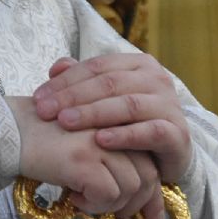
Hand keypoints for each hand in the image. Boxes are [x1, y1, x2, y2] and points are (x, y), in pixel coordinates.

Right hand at [4, 96, 155, 215]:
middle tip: (118, 215)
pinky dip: (93, 204)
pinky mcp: (84, 158)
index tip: (150, 217)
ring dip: (111, 204)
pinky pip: (108, 194)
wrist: (9, 130)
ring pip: (131, 187)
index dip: (153, 193)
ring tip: (86, 199)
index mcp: (117, 122)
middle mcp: (114, 128)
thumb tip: (134, 193)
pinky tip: (73, 196)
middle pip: (147, 176)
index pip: (150, 160)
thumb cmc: (42, 137)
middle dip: (137, 204)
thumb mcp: (84, 141)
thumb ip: (110, 156)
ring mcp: (100, 142)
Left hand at [32, 53, 192, 185]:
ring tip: (66, 122)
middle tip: (46, 112)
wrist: (168, 154)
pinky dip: (125, 136)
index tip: (38, 98)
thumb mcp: (104, 100)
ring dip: (94, 113)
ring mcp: (170, 105)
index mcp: (138, 64)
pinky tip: (101, 140)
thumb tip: (56, 67)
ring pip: (128, 105)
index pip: (97, 67)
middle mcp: (157, 79)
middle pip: (110, 83)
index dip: (65, 81)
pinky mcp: (178, 134)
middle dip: (73, 97)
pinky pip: (150, 132)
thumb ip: (82, 81)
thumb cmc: (129, 123)